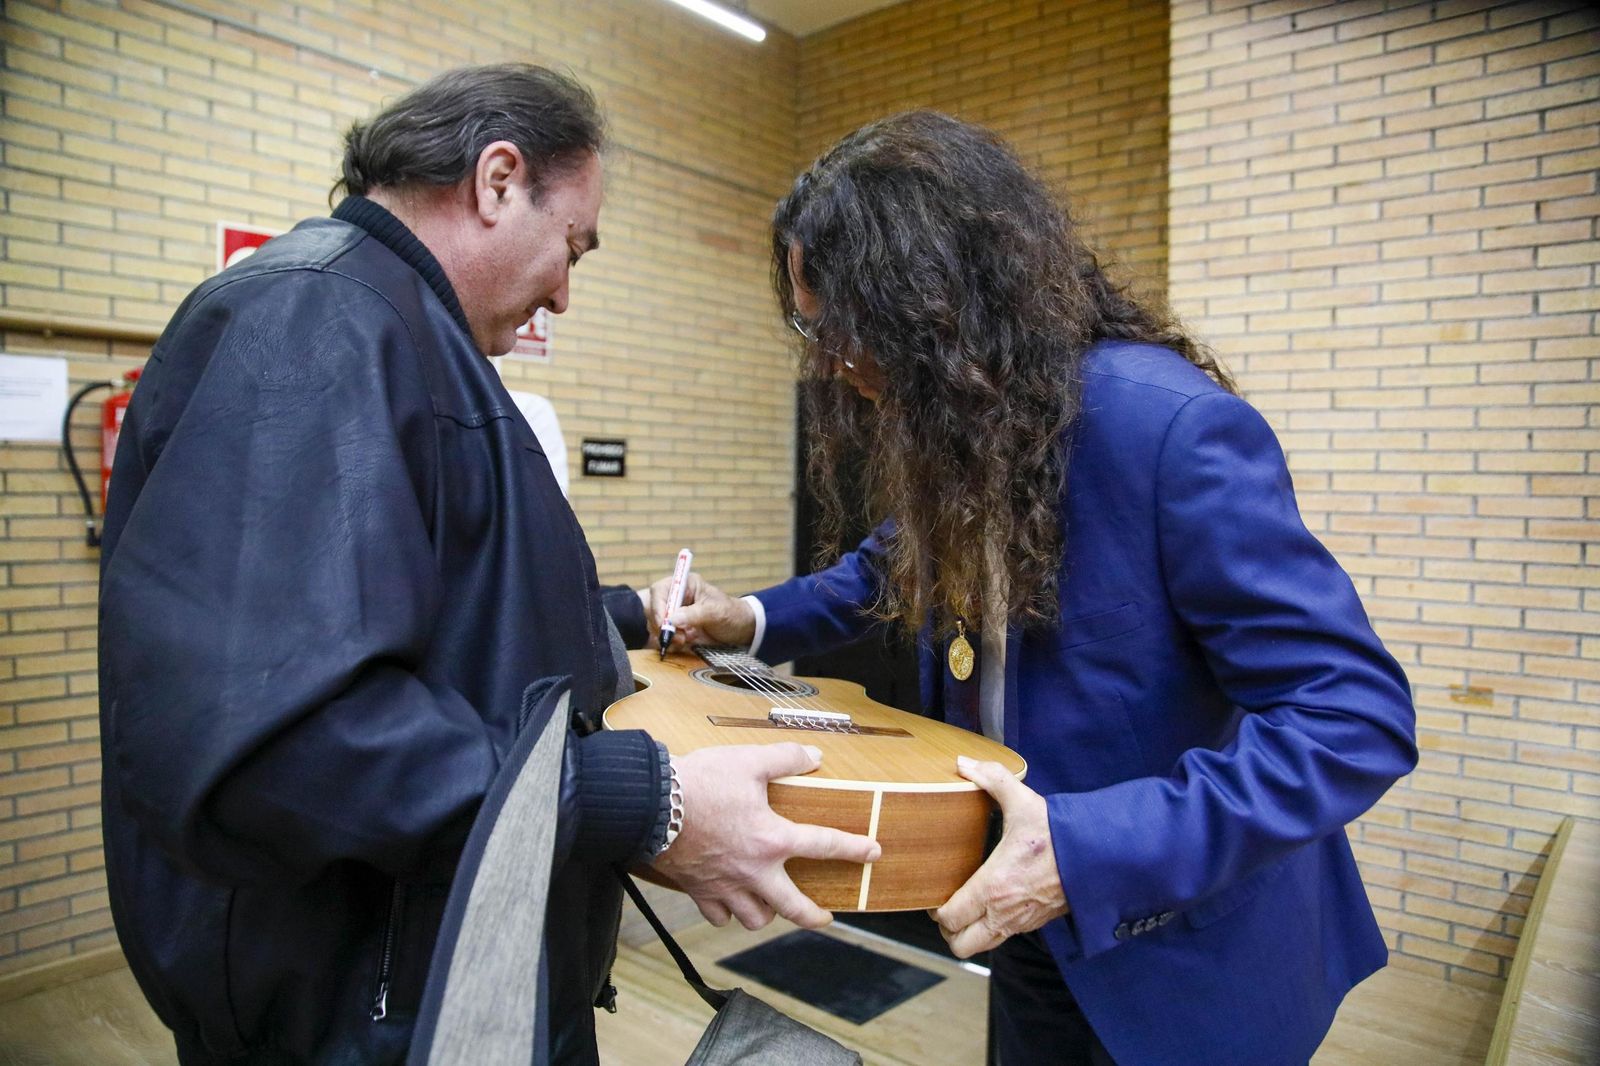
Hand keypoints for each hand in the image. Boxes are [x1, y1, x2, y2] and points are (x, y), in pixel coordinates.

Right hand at [643, 573, 755, 649]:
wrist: (742, 630)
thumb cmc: (732, 614)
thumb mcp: (716, 612)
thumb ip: (694, 614)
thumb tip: (672, 619)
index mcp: (686, 585)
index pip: (661, 591)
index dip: (658, 606)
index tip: (664, 623)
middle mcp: (677, 598)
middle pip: (655, 610)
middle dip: (663, 626)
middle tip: (678, 638)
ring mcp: (675, 615)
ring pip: (657, 626)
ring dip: (667, 637)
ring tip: (685, 641)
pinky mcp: (677, 630)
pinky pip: (665, 638)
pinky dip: (671, 644)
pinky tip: (685, 645)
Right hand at [650, 742, 880, 929]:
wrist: (651, 805)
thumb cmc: (700, 782)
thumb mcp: (748, 760)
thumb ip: (785, 758)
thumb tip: (814, 755)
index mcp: (773, 838)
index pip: (825, 845)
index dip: (854, 849)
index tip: (874, 853)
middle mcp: (754, 871)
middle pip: (793, 907)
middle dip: (814, 916)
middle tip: (826, 918)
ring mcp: (726, 885)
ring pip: (755, 918)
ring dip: (767, 913)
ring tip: (771, 904)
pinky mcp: (699, 890)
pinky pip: (718, 916)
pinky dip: (727, 913)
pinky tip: (729, 902)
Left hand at [932, 756, 1067, 958]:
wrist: (1100, 857)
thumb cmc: (1060, 834)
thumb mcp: (1023, 802)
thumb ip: (991, 779)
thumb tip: (964, 764)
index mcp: (993, 887)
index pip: (949, 917)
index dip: (935, 910)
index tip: (935, 894)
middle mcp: (1004, 912)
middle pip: (960, 943)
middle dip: (948, 929)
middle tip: (948, 907)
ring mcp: (1020, 922)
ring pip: (981, 947)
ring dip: (969, 934)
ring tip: (967, 909)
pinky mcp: (1036, 923)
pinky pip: (1003, 938)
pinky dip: (992, 928)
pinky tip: (994, 904)